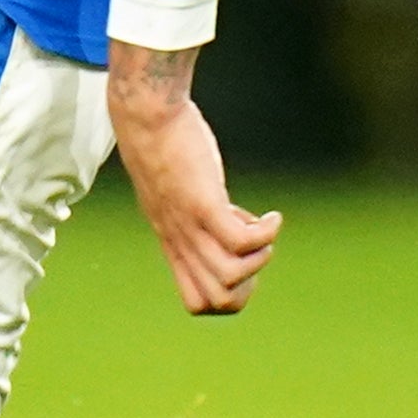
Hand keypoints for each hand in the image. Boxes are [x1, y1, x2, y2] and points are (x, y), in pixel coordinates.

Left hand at [107, 44, 279, 315]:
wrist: (145, 115)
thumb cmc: (164, 144)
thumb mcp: (177, 189)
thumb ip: (195, 209)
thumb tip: (229, 217)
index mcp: (173, 242)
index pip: (198, 302)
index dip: (229, 292)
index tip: (239, 260)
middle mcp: (179, 241)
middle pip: (215, 300)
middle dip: (247, 287)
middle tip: (255, 250)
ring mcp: (189, 225)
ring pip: (229, 278)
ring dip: (260, 260)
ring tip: (264, 229)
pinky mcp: (202, 203)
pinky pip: (240, 241)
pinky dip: (266, 234)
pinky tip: (272, 216)